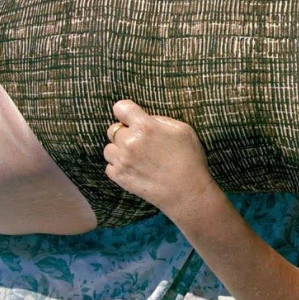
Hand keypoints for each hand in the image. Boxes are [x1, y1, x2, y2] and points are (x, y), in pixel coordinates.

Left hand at [104, 100, 216, 217]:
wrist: (188, 192)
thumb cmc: (190, 159)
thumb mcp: (183, 130)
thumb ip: (161, 120)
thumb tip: (147, 119)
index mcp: (145, 127)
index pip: (121, 107)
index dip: (126, 111)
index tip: (132, 116)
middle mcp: (129, 142)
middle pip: (113, 129)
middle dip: (125, 132)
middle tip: (141, 141)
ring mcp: (122, 161)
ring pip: (109, 148)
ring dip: (119, 150)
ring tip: (136, 156)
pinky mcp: (120, 177)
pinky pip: (109, 166)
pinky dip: (119, 166)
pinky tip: (134, 168)